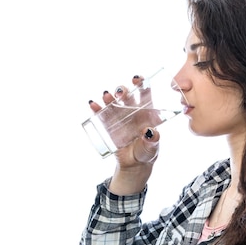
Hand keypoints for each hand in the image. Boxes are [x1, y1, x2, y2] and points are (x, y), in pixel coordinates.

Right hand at [89, 75, 160, 192]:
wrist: (134, 165)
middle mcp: (132, 111)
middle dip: (123, 90)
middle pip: (127, 96)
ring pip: (113, 102)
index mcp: (146, 112)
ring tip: (106, 96)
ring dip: (109, 97)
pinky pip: (102, 114)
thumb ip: (152, 140)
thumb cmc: (147, 152)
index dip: (141, 84)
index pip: (144, 94)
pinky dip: (97, 108)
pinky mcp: (109, 125)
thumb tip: (150, 132)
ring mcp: (119, 117)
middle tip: (120, 92)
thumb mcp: (152, 147)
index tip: (137, 79)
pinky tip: (93, 104)